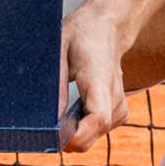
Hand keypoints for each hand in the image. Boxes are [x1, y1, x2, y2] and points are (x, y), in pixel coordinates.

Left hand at [58, 4, 129, 151]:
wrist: (107, 27)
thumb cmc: (81, 35)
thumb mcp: (59, 50)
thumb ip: (57, 84)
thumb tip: (51, 117)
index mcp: (100, 79)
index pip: (98, 118)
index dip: (77, 135)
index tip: (55, 138)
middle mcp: (115, 97)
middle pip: (94, 133)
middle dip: (68, 137)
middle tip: (44, 125)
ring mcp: (120, 106)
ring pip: (94, 135)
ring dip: (74, 131)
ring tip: (59, 110)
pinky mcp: (119, 112)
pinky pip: (98, 130)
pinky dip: (82, 126)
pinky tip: (72, 110)